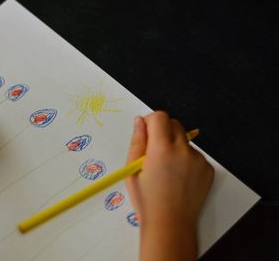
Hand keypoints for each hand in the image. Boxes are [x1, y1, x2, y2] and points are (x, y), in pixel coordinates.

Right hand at [125, 111, 213, 260]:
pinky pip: (195, 155)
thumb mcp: (132, 170)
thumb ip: (137, 142)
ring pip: (185, 140)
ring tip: (167, 170)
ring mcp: (199, 160)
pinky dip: (186, 160)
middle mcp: (183, 150)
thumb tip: (140, 121)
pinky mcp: (208, 169)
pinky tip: (179, 178)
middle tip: (154, 152)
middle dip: (163, 131)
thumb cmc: (147, 200)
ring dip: (175, 146)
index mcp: (162, 149)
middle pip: (175, 124)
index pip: (160, 117)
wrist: (170, 225)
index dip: (150, 121)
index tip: (146, 134)